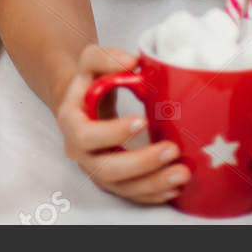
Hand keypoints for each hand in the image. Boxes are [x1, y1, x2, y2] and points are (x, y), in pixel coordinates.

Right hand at [55, 45, 188, 204]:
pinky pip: (131, 194)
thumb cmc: (90, 81)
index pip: (86, 135)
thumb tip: (131, 61)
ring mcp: (95, 169)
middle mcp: (79, 152)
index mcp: (70, 122)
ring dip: (152, 183)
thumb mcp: (91, 62)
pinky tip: (175, 188)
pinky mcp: (112, 180)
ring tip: (181, 174)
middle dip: (140, 164)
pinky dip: (153, 194)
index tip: (143, 120)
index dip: (113, 133)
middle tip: (172, 150)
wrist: (85, 102)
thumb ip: (105, 57)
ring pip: (120, 187)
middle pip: (105, 168)